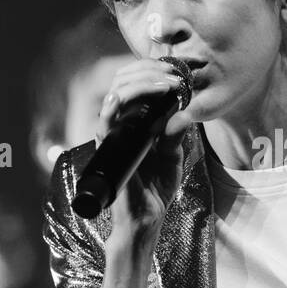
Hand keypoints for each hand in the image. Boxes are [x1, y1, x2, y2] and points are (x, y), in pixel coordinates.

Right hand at [97, 58, 195, 237]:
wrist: (147, 216)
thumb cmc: (157, 187)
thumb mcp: (173, 155)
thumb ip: (176, 133)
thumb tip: (183, 111)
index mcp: (137, 121)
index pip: (137, 83)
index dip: (153, 71)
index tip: (176, 72)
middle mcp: (123, 123)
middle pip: (125, 81)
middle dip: (149, 71)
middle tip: (172, 75)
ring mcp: (114, 134)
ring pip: (116, 94)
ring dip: (141, 83)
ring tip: (165, 85)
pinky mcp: (108, 148)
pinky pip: (104, 124)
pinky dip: (109, 108)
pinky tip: (118, 99)